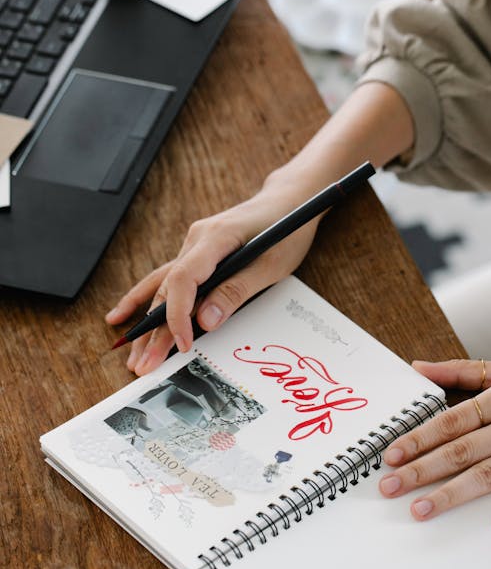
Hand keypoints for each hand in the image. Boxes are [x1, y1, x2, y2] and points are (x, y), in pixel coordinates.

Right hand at [105, 181, 320, 375]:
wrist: (289, 201)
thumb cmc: (286, 229)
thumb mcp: (271, 263)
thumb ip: (237, 291)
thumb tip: (206, 321)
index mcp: (214, 238)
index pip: (183, 279)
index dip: (178, 316)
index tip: (181, 345)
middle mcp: (196, 240)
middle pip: (168, 289)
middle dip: (154, 331)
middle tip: (144, 366)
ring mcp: (193, 246)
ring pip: (163, 287)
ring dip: (147, 323)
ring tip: (132, 355)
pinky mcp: (197, 254)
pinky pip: (168, 279)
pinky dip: (146, 299)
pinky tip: (122, 314)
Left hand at [379, 359, 490, 526]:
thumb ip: (460, 371)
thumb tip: (419, 368)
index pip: (452, 421)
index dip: (420, 437)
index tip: (392, 454)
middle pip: (463, 450)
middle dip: (423, 470)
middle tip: (391, 486)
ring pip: (488, 475)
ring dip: (452, 494)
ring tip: (421, 509)